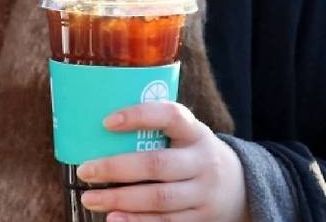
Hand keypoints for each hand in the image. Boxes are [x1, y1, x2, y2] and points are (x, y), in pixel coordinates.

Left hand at [76, 102, 249, 221]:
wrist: (240, 186)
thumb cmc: (192, 152)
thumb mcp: (184, 134)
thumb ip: (154, 130)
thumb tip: (98, 130)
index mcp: (195, 131)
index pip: (170, 115)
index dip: (139, 116)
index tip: (106, 121)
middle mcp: (202, 161)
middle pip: (157, 164)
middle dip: (116, 168)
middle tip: (85, 170)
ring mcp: (203, 192)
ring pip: (158, 198)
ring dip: (120, 199)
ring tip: (90, 198)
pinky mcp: (199, 218)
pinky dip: (137, 221)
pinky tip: (113, 218)